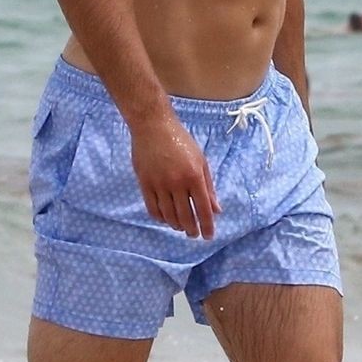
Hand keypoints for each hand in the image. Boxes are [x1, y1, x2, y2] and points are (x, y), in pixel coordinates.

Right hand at [130, 111, 219, 238]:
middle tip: (194, 234)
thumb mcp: (201, 161)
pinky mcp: (144, 183)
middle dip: (192, 229)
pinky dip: (160, 218)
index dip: (207, 226)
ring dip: (176, 225)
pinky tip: (166, 219)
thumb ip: (209, 186)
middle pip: (185, 216)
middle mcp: (177, 183)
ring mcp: (159, 184)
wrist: (153, 126)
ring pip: (169, 215)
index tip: (208, 236)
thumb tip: (216, 209)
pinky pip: (152, 209)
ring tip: (181, 227)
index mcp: (194, 176)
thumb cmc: (180, 141)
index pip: (203, 208)